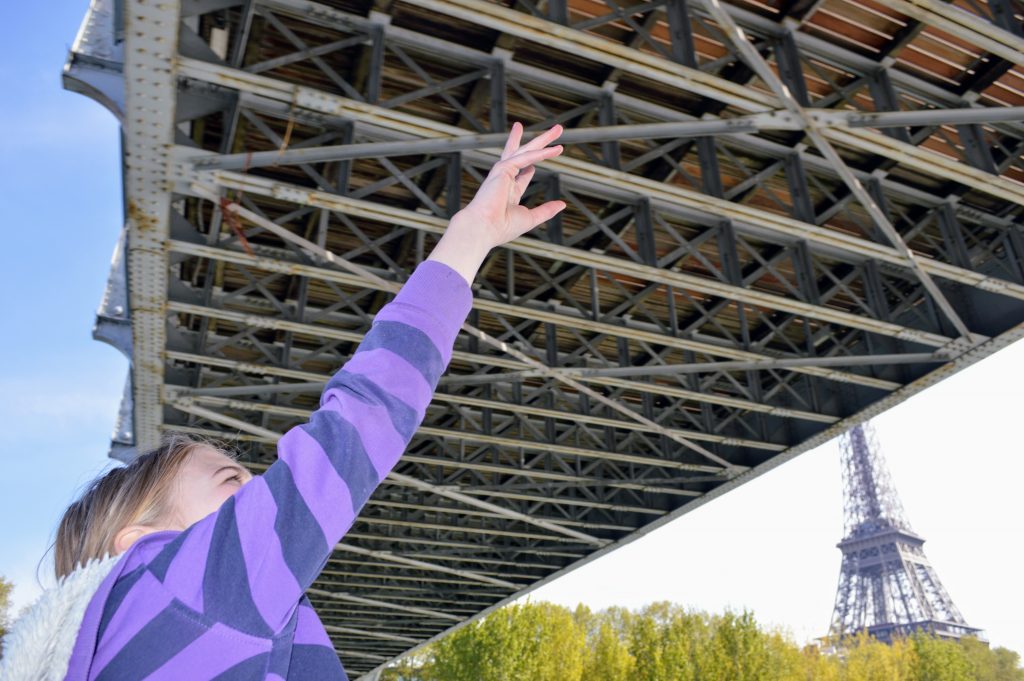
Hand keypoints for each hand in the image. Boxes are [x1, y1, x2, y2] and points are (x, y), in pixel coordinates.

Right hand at [428, 123, 566, 283]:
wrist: (484, 228)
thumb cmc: (502, 228)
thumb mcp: (530, 218)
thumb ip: (546, 210)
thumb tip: (562, 204)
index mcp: (509, 192)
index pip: (523, 173)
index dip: (533, 163)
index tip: (543, 154)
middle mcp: (505, 179)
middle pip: (526, 154)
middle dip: (541, 142)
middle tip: (556, 130)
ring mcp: (503, 173)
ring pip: (526, 150)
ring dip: (543, 140)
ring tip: (559, 129)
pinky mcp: (503, 169)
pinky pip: (525, 158)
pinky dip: (539, 154)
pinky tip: (553, 149)